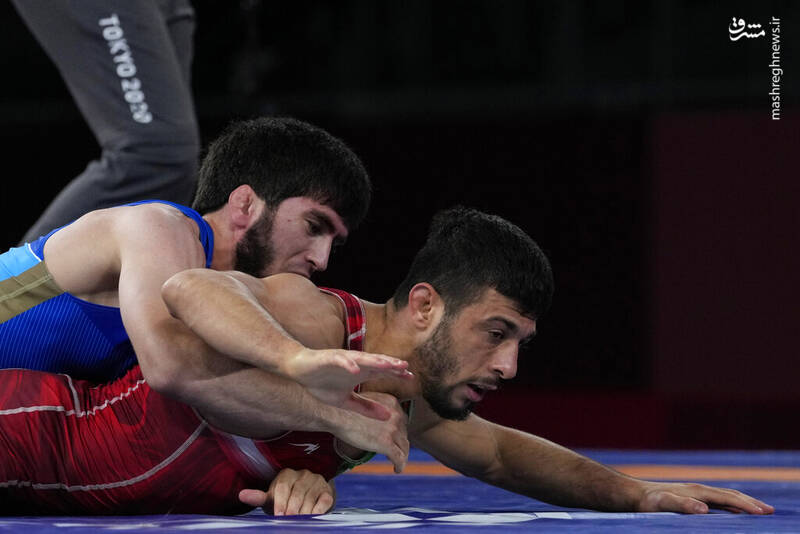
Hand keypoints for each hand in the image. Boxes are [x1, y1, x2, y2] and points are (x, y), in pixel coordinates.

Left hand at [238, 468, 334, 514]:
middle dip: (292, 509)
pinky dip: (319, 510)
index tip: (278, 515)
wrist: (310, 495)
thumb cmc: (286, 498)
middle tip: (289, 520)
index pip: (282, 487)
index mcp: (286, 474)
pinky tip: (313, 517)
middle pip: (296, 492)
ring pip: (310, 497)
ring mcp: (316, 481)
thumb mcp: (272, 497)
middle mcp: (303, 474)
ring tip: (300, 522)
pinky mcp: (327, 490)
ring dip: (304, 511)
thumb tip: (241, 495)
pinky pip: (324, 500)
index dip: (280, 502)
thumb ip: (258, 497)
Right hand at [283, 348, 412, 419]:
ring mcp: (343, 359)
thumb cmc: (322, 383)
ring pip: (361, 359)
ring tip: (386, 364)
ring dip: (374, 361)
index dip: (396, 373)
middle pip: (376, 363)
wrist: (300, 369)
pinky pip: (340, 361)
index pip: (383, 371)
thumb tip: (388, 417)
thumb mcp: (345, 401)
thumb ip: (366, 408)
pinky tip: (355, 369)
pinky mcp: (328, 358)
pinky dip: (348, 364)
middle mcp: (355, 363)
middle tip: (406, 368)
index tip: (411, 378)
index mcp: (361, 372)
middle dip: (390, 364)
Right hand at [328, 391, 408, 472]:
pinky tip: (397, 469)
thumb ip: (376, 410)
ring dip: (402, 456)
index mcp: (392, 403)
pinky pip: (399, 458)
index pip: (402, 420)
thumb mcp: (366, 404)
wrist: (337, 415)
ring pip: (404, 447)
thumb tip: (376, 422)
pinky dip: (400, 465)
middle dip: (399, 444)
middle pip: (404, 434)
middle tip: (393, 451)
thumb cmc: (345, 409)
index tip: (394, 438)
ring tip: (397, 462)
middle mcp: (396, 415)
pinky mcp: (386, 443)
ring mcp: (392, 429)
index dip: (398, 431)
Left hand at [637, 481, 773, 514]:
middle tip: (770, 511)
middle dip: (750, 502)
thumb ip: (682, 505)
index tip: (763, 512)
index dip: (746, 505)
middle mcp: (698, 489)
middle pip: (730, 495)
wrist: (634, 495)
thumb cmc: (647, 502)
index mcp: (697, 491)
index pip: (727, 498)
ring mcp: (695, 493)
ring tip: (758, 510)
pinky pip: (716, 501)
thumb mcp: (662, 504)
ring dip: (743, 502)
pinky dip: (730, 505)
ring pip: (725, 497)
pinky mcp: (691, 498)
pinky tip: (733, 511)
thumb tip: (705, 509)